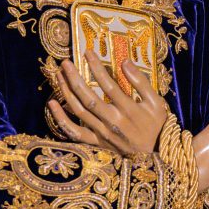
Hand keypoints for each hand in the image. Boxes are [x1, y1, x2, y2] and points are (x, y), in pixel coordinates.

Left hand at [47, 50, 166, 154]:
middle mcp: (112, 121)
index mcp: (129, 110)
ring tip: (59, 74)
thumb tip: (125, 62)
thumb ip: (141, 82)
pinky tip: (51, 104)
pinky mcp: (96, 142)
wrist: (150, 156)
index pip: (108, 85)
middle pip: (88, 97)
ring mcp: (102, 133)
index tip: (88, 52)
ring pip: (79, 111)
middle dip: (74, 78)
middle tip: (65, 62)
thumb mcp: (156, 103)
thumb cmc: (154, 126)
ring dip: (66, 92)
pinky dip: (61, 119)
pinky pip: (74, 131)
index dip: (96, 67)